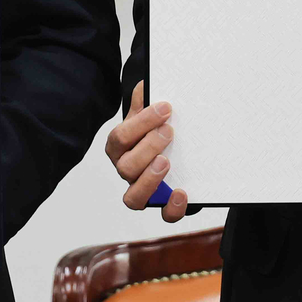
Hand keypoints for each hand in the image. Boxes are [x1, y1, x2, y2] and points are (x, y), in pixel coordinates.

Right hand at [105, 81, 187, 221]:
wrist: (171, 150)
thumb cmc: (154, 131)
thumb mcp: (148, 115)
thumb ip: (144, 102)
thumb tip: (145, 86)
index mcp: (119, 146)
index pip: (120, 137)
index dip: (141, 122)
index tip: (165, 108)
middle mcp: (126, 170)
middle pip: (125, 166)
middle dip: (148, 147)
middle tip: (169, 132)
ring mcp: (142, 190)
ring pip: (134, 197)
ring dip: (149, 179)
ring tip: (166, 162)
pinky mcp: (162, 204)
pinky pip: (163, 215)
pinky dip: (172, 207)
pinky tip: (182, 193)